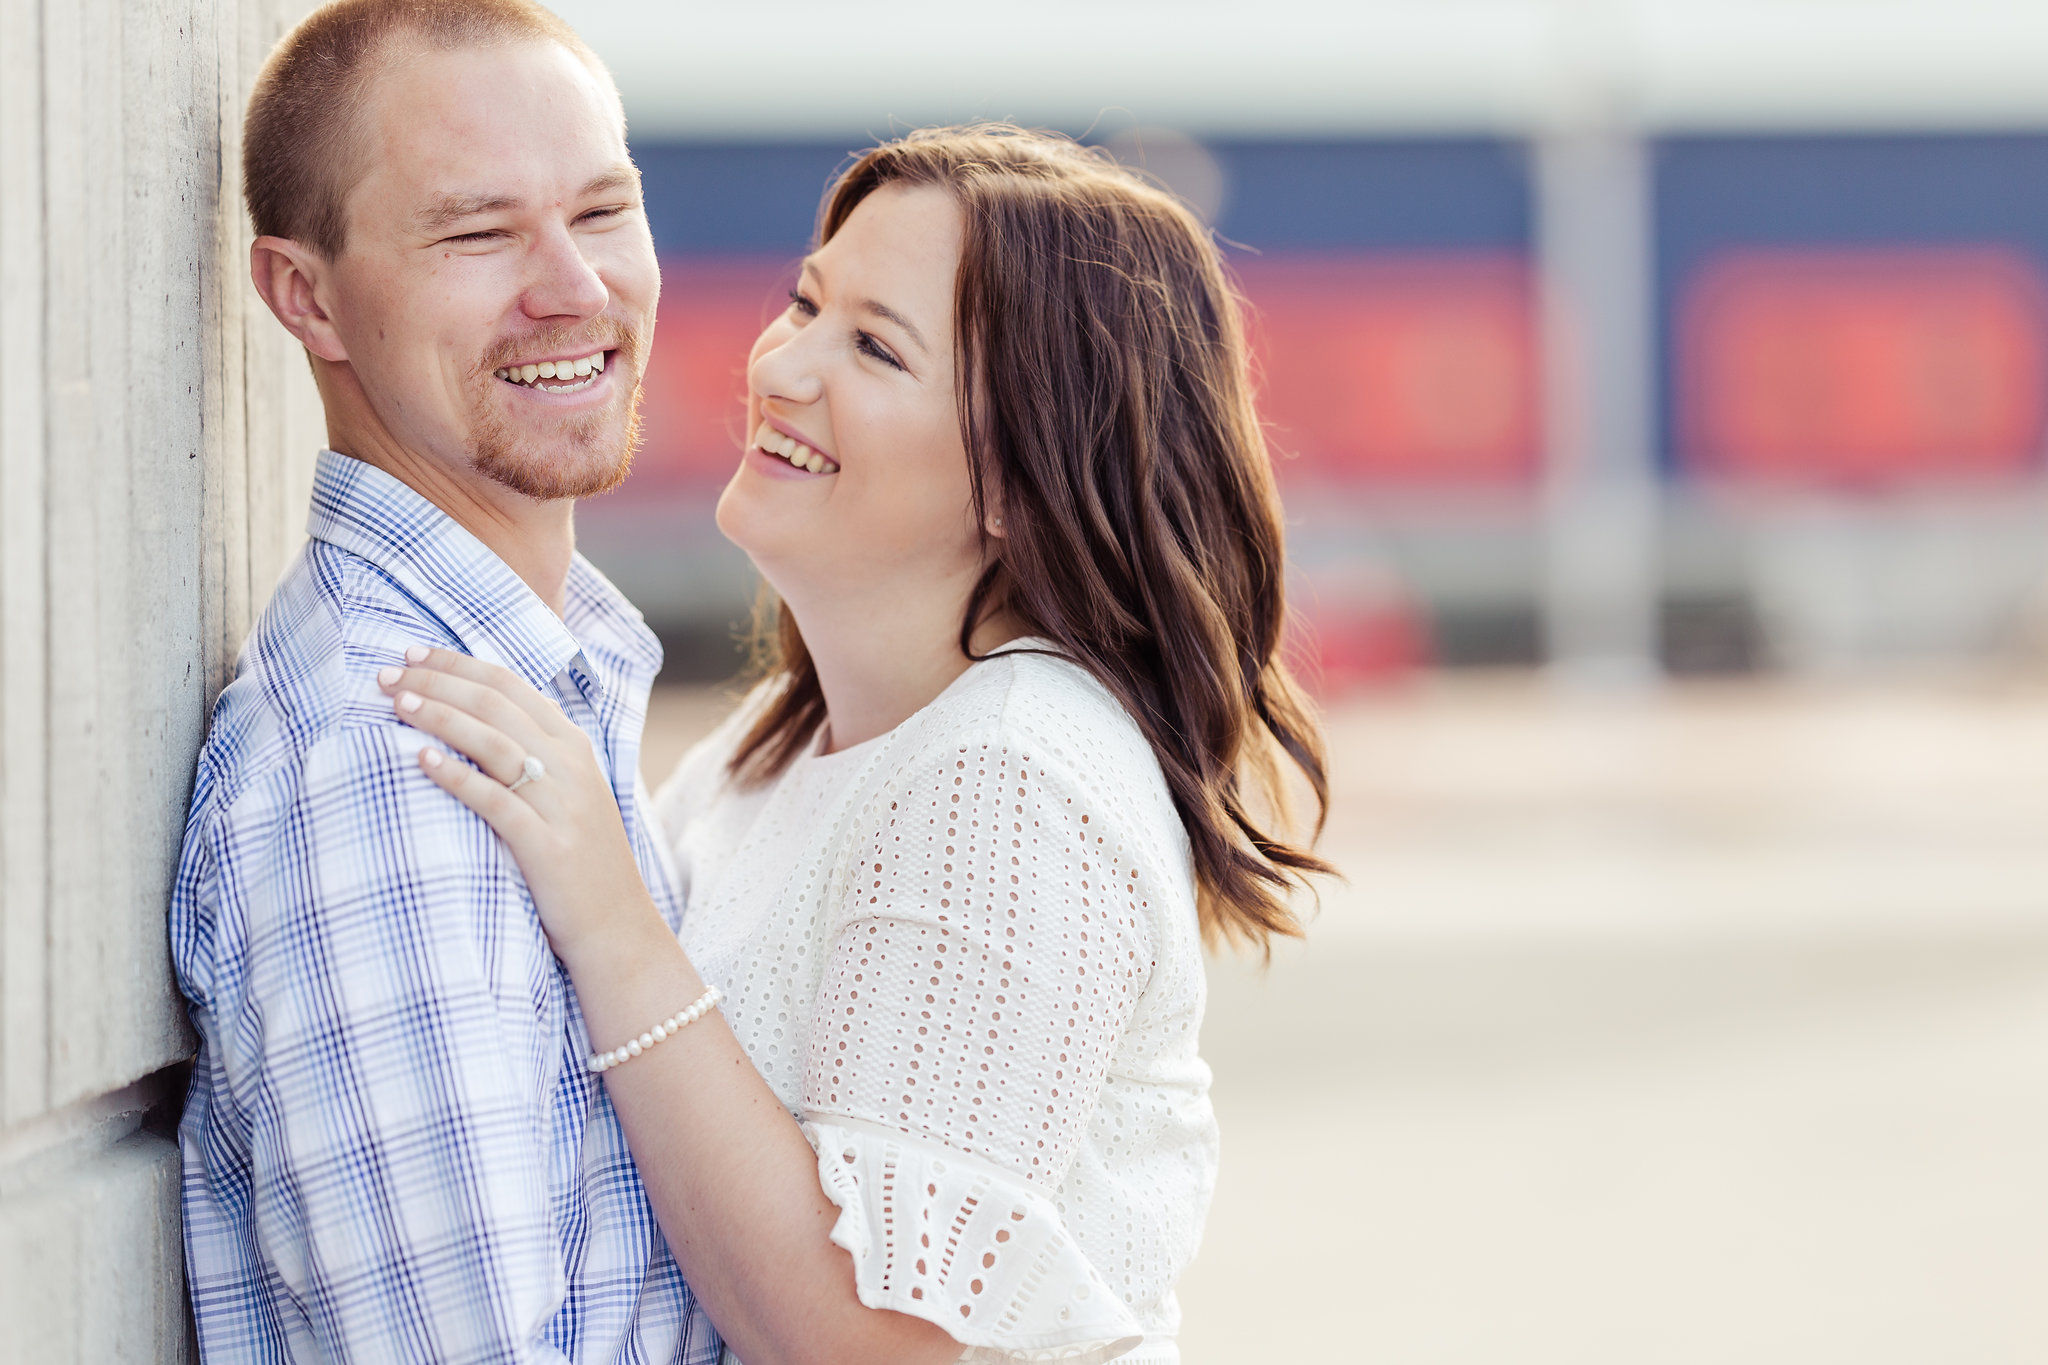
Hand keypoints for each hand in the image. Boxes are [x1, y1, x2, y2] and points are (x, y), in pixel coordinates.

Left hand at [378, 647, 661, 964]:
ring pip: (495, 741)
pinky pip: (495, 800)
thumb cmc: (579, 860)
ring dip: (441, 716)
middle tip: (387, 675)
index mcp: (573, 745)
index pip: (510, 684)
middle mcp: (570, 765)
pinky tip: (421, 760)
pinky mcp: (547, 844)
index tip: (411, 653)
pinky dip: (457, 776)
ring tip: (397, 704)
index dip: (457, 664)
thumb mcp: (567, 794)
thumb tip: (476, 718)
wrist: (617, 926)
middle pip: (496, 704)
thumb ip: (533, 754)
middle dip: (437, 682)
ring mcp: (561, 804)